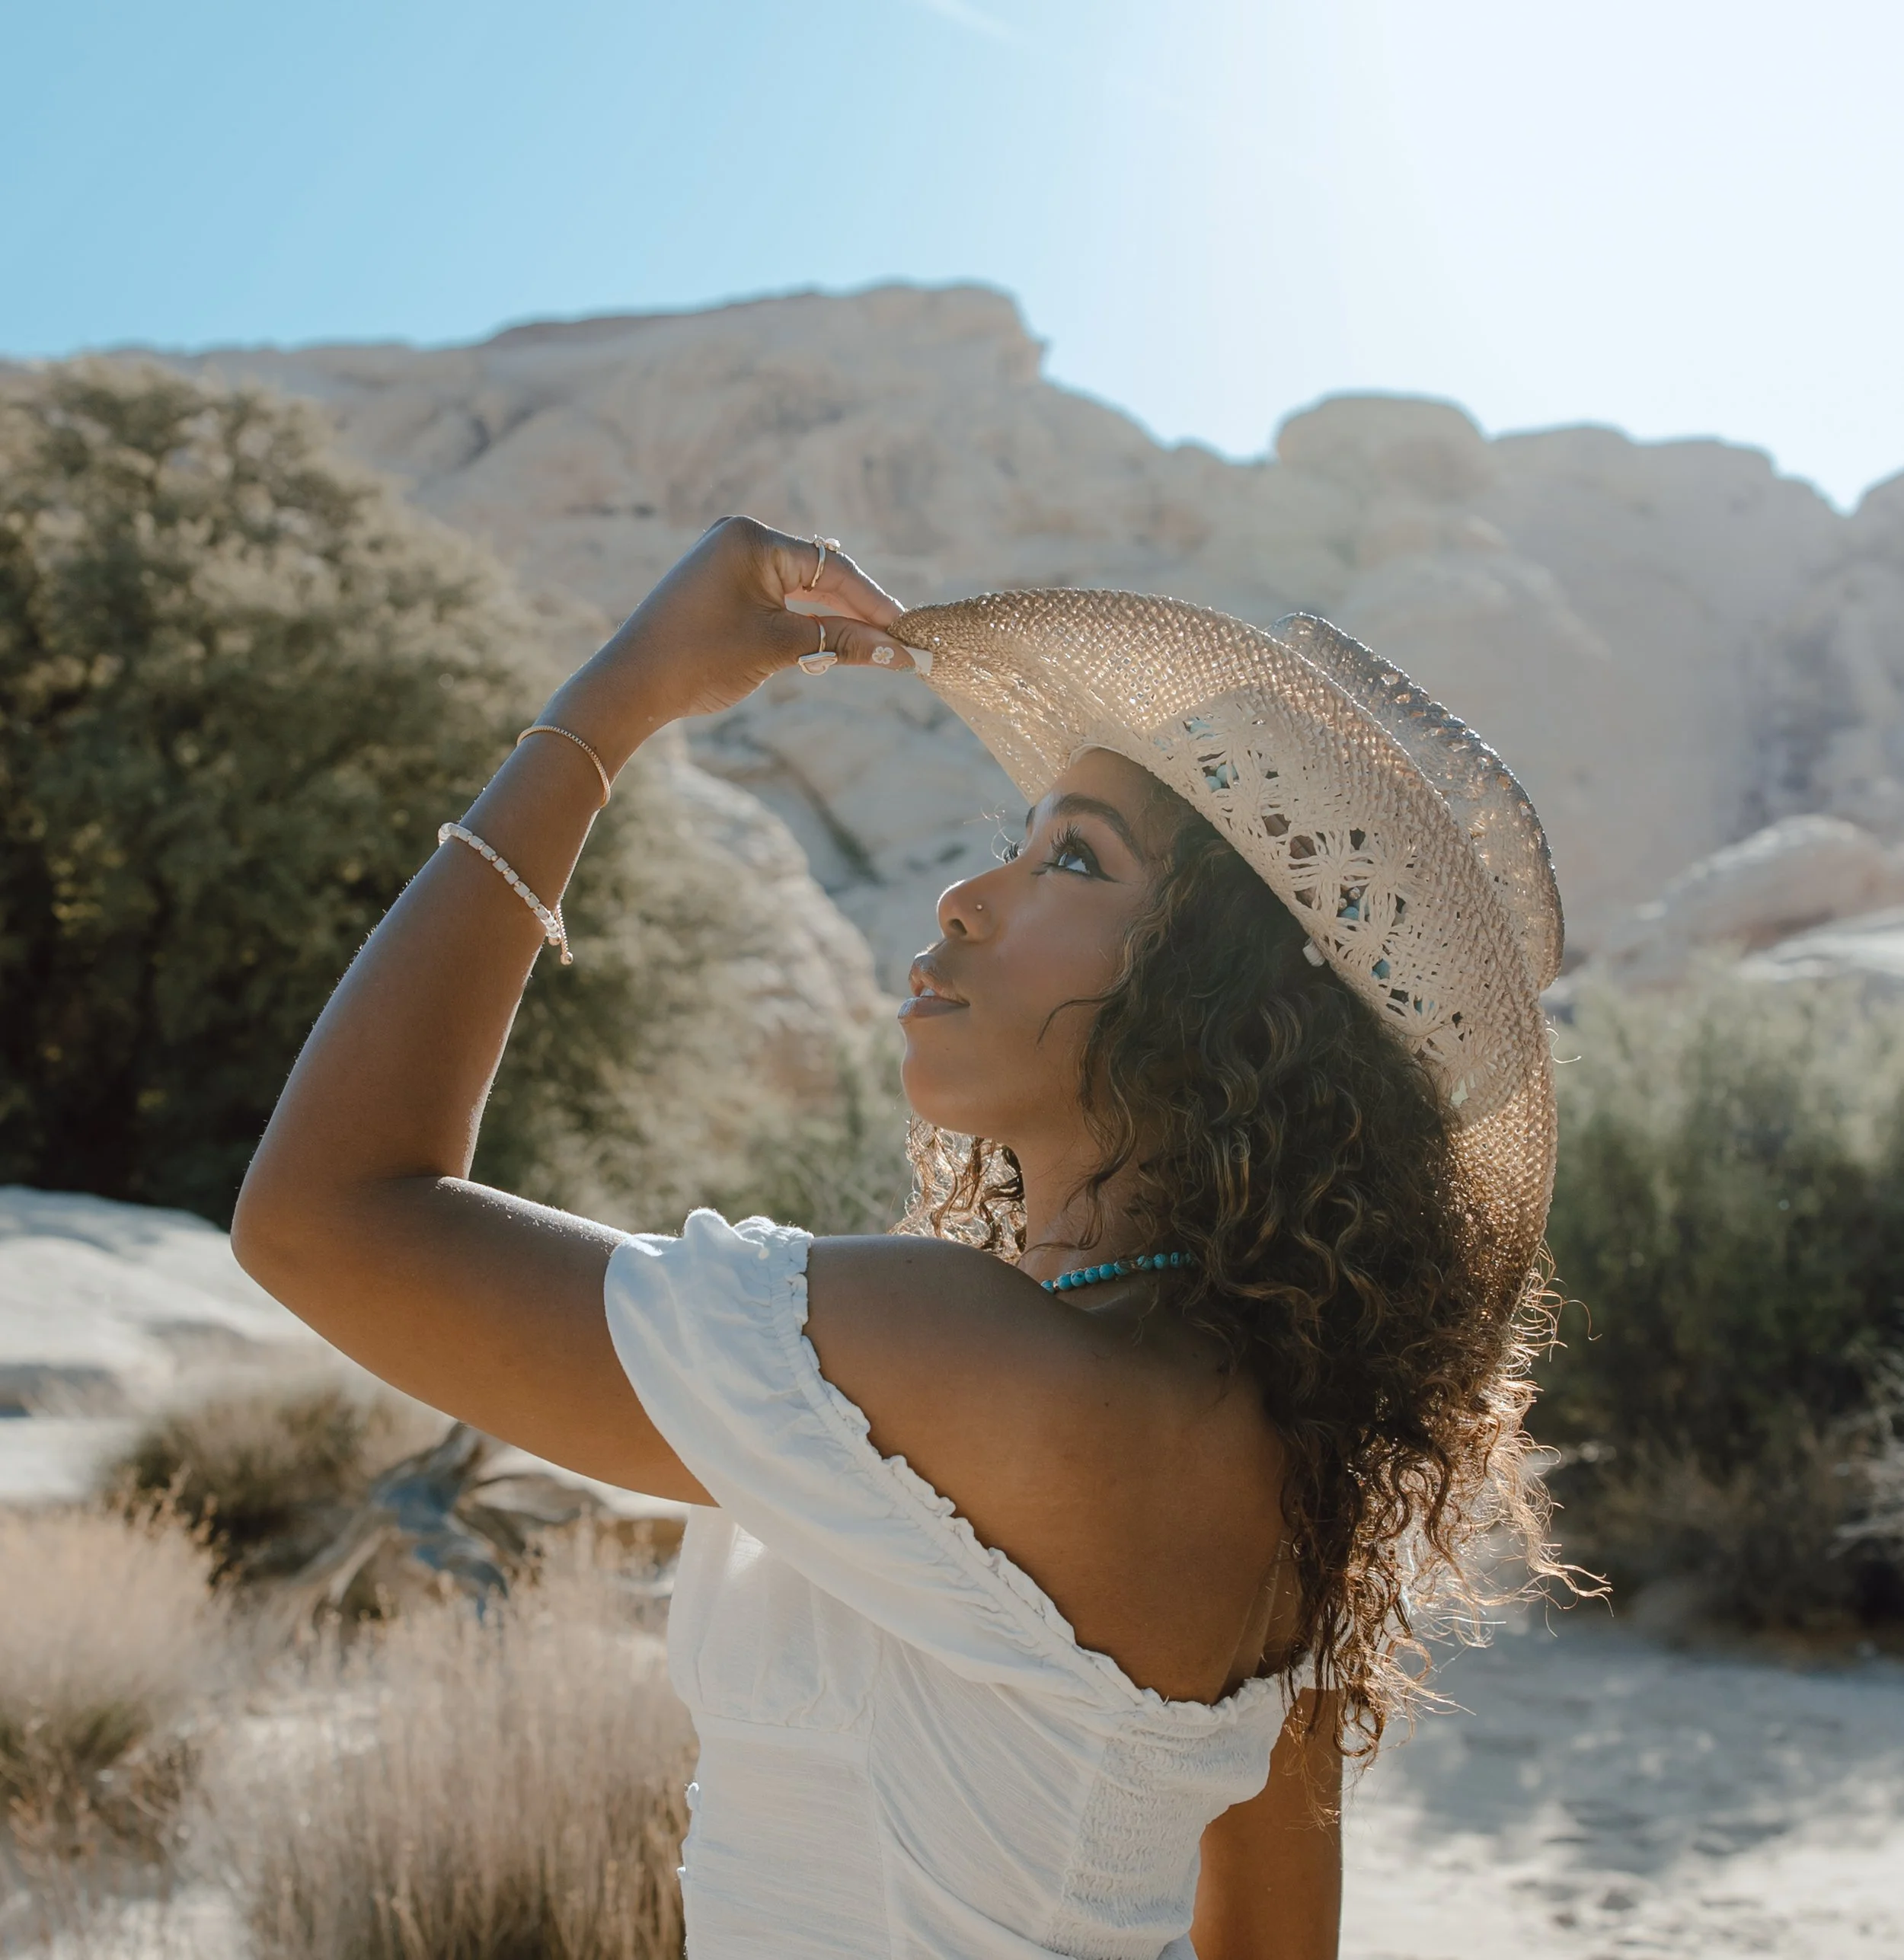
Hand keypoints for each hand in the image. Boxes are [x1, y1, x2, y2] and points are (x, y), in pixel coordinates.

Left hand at [550, 517, 909, 757]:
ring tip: (874, 649)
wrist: (631, 686)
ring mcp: (727, 558)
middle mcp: (741, 537)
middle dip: (858, 612)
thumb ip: (842, 642)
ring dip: (833, 618)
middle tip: (898, 644)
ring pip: (800, 588)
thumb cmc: (701, 660)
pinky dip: (803, 620)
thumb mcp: (780, 649)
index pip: (832, 569)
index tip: (907, 632)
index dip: (874, 604)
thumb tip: (898, 653)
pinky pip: (776, 597)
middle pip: (819, 574)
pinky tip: (833, 643)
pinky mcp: (720, 583)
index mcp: (753, 539)